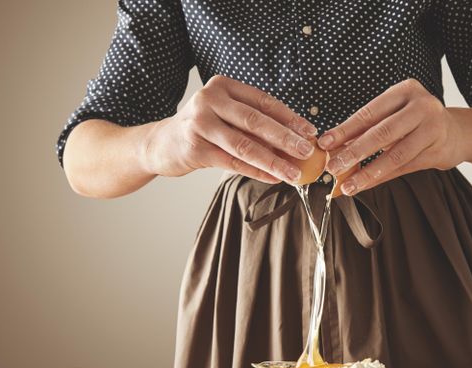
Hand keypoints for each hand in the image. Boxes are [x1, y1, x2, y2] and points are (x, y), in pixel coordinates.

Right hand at [142, 75, 317, 182]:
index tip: (310, 132)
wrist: (161, 143)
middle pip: (256, 121)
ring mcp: (200, 124)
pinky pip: (232, 163)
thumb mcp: (226, 116)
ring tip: (294, 173)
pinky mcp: (194, 148)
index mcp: (223, 86)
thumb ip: (255, 124)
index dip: (290, 118)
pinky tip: (274, 177)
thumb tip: (296, 140)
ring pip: (245, 145)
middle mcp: (209, 100)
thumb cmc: (203, 129)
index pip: (264, 102)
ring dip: (273, 161)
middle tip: (307, 152)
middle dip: (286, 139)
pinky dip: (256, 171)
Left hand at [318, 79, 465, 195]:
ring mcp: (433, 129)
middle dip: (354, 153)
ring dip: (367, 173)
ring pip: (394, 155)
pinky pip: (403, 168)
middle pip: (381, 133)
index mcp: (405, 91)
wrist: (457, 133)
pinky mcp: (438, 151)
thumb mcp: (394, 115)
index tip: (325, 144)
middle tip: (333, 167)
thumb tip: (333, 148)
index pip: (369, 112)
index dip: (345, 130)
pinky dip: (381, 178)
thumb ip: (367, 129)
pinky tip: (364, 185)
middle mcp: (422, 106)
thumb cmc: (417, 122)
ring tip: (347, 185)